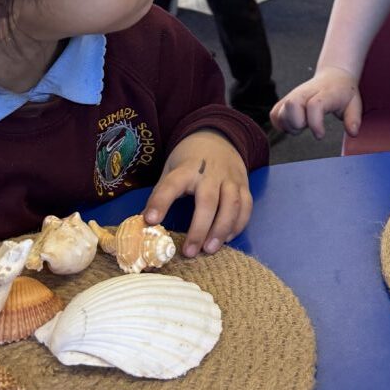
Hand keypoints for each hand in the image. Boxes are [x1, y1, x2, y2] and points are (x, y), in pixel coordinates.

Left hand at [143, 132, 251, 257]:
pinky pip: (246, 206)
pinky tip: (227, 239)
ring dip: (222, 229)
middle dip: (199, 229)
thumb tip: (143, 223)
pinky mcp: (244, 185)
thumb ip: (161, 193)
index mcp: (186, 168)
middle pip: (208, 201)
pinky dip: (238, 224)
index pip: (171, 185)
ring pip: (232, 205)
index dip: (160, 202)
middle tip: (189, 252)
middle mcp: (210, 173)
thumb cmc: (190, 160)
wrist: (218, 138)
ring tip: (210, 249)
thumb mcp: (171, 169)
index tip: (150, 221)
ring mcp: (230, 178)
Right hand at [271, 67, 360, 139]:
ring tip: (301, 126)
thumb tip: (352, 132)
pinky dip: (280, 123)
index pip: (314, 105)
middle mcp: (306, 92)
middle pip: (292, 105)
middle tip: (307, 127)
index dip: (315, 123)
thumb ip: (354, 119)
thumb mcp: (355, 104)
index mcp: (325, 93)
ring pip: (280, 110)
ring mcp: (294, 95)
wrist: (334, 76)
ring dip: (288, 125)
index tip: (320, 135)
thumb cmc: (343, 91)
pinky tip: (292, 125)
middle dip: (297, 123)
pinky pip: (274, 113)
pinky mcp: (286, 100)